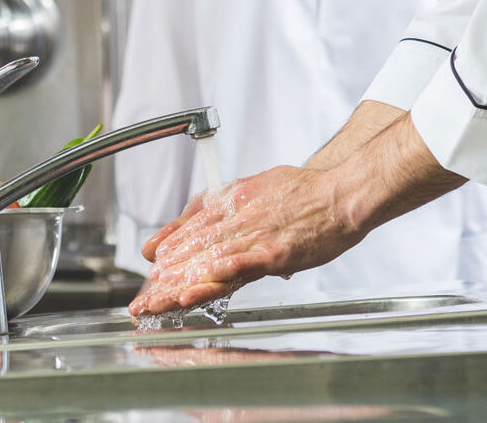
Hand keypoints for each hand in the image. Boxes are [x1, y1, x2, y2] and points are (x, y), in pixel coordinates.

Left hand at [131, 164, 355, 314]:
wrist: (341, 192)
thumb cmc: (305, 192)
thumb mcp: (259, 185)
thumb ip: (233, 203)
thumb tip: (209, 217)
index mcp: (235, 198)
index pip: (193, 223)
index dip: (170, 245)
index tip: (152, 263)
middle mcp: (240, 215)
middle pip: (195, 246)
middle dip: (168, 273)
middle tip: (145, 295)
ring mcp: (256, 235)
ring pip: (210, 259)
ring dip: (182, 282)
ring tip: (159, 300)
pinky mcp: (275, 252)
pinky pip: (242, 265)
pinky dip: (218, 276)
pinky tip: (198, 287)